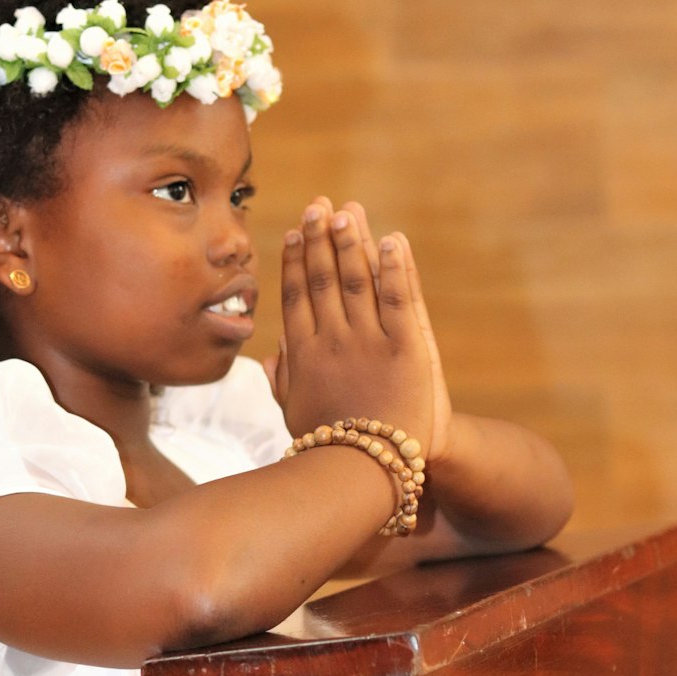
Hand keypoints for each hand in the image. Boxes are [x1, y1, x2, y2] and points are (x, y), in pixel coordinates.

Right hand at [262, 202, 433, 455]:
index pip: (296, 296)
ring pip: (357, 281)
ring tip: (348, 212)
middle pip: (324, 279)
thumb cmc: (326, 447)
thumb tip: (271, 355)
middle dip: (321, 238)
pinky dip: (395, 268)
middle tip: (319, 205)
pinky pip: (400, 299)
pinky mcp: (405, 348)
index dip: (296, 261)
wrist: (366, 470)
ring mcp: (368, 342)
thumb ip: (282, 381)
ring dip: (352, 243)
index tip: (296, 232)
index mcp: (303, 354)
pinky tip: (392, 240)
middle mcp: (332, 340)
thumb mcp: (294, 414)